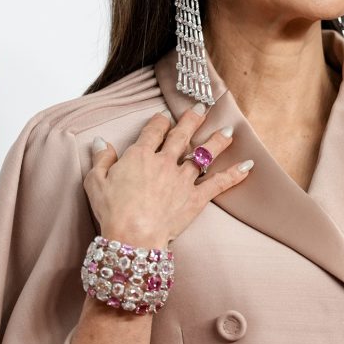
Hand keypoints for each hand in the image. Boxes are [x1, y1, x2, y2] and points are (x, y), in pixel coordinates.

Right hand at [83, 105, 253, 246]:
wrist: (133, 236)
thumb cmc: (112, 211)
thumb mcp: (95, 182)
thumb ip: (101, 159)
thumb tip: (101, 142)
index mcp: (140, 156)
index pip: (153, 130)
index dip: (159, 121)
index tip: (164, 116)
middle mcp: (164, 162)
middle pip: (181, 135)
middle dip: (192, 119)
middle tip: (201, 107)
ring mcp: (182, 179)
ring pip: (204, 154)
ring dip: (217, 141)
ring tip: (229, 130)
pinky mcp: (196, 198)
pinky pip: (219, 183)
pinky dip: (235, 175)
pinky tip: (248, 166)